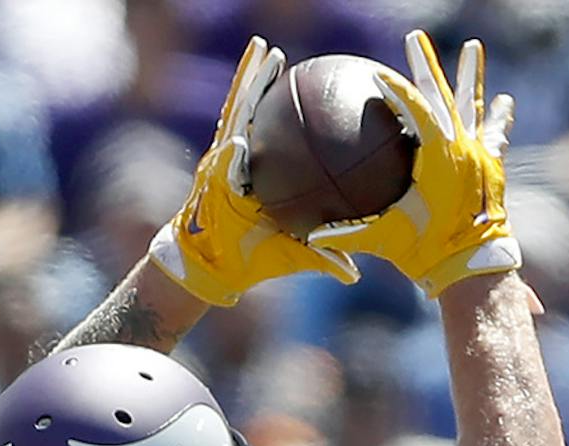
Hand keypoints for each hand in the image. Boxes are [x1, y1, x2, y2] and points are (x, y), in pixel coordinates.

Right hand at [149, 36, 362, 306]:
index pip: (292, 144)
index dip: (307, 123)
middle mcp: (249, 163)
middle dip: (277, 87)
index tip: (329, 99)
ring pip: (245, 108)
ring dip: (254, 78)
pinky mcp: (215, 157)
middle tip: (294, 60)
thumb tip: (357, 273)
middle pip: (269, 116)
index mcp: (270, 180)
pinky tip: (251, 71)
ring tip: (266, 50)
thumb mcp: (295, 254)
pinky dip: (239, 95)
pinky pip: (230, 118)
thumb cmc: (250, 262)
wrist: (211, 267)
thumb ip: (325, 254)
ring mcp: (228, 158)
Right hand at [316, 32, 517, 299]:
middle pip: (441, 93)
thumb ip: (347, 234)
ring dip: (470, 75)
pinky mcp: (492, 164)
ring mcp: (478, 151)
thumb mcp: (383, 240)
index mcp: (435, 152)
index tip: (379, 74)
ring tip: (473, 48)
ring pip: (472, 103)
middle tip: (415, 39)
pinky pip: (494, 132)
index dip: (395, 89)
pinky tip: (504, 100)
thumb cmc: (425, 250)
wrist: (471, 264)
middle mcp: (460, 143)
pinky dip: (498, 117)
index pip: (412, 108)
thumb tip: (311, 236)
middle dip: (425, 65)